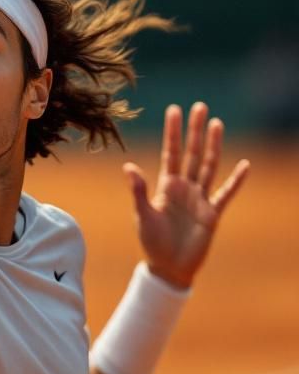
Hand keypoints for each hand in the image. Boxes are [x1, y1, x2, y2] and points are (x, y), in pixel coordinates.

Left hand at [123, 102, 249, 288]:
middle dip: (195, 130)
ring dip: (213, 146)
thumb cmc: (152, 241)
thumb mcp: (142, 214)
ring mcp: (200, 199)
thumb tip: (128, 167)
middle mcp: (184, 187)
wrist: (168, 266)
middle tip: (200, 106)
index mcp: (166, 186)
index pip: (171, 152)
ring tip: (217, 123)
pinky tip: (244, 165)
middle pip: (192, 153)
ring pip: (209, 166)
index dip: (173, 132)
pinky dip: (235, 180)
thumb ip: (139, 190)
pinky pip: (226, 194)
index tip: (174, 110)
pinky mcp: (212, 214)